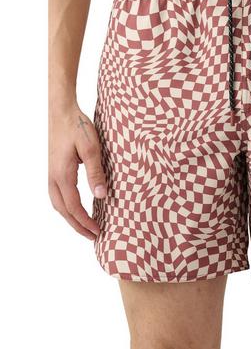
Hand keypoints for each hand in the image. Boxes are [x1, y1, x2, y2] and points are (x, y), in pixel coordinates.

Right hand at [48, 103, 106, 239]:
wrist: (62, 112)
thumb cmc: (78, 128)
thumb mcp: (92, 149)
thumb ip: (96, 173)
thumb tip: (102, 196)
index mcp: (62, 175)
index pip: (74, 207)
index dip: (86, 222)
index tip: (98, 232)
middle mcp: (53, 178)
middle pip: (64, 210)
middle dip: (78, 225)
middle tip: (93, 236)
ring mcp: (51, 174)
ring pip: (59, 204)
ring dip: (71, 218)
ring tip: (85, 227)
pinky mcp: (54, 170)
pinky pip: (58, 195)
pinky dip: (67, 207)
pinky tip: (76, 208)